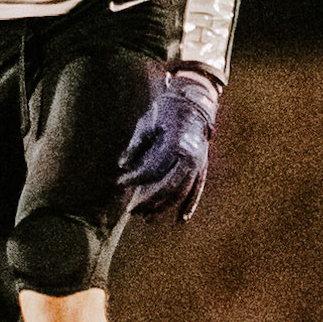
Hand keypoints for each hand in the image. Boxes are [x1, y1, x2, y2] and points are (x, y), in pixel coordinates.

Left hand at [118, 70, 218, 220]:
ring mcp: (199, 163)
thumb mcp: (147, 124)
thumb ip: (135, 146)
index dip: (135, 178)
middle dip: (149, 201)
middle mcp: (189, 156)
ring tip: (148, 217)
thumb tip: (122, 165)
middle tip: (132, 210)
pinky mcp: (203, 166)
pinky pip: (197, 189)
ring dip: (164, 206)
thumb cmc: (167, 111)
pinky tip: (180, 219)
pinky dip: (189, 204)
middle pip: (168, 186)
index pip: (152, 169)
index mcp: (175, 144)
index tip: (120, 182)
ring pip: (182, 191)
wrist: (193, 102)